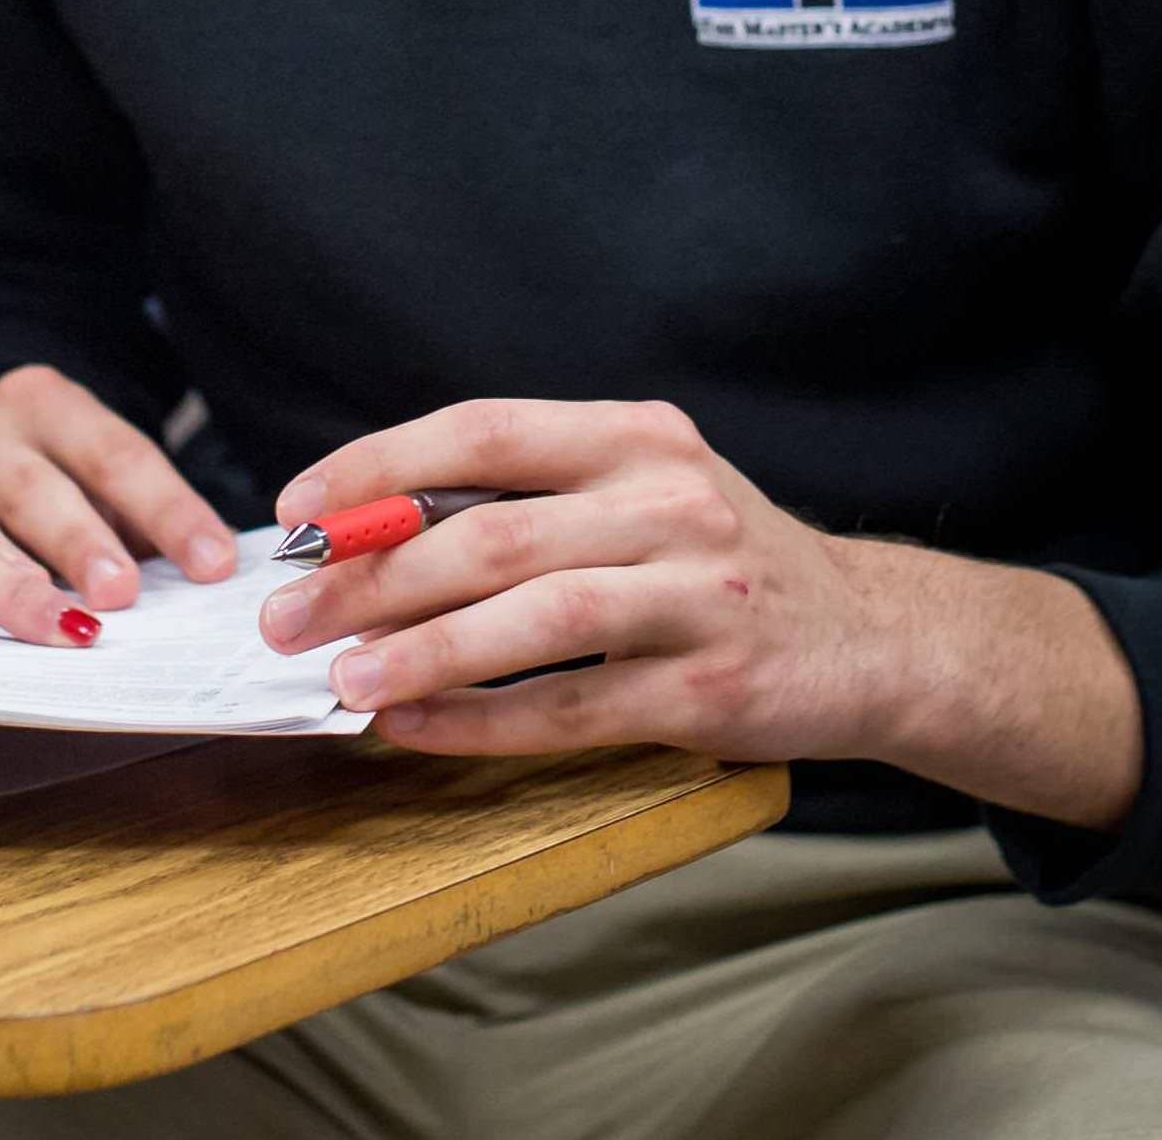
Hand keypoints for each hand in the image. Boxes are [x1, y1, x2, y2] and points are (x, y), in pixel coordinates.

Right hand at [0, 363, 237, 612]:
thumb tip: (202, 582)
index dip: (168, 509)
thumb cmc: (27, 488)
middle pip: (35, 483)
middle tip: (120, 595)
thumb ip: (126, 525)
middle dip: (80, 540)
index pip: (115, 452)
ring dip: (8, 576)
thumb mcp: (77, 483)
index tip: (212, 564)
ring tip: (48, 621)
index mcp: (44, 400)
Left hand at [260, 398, 1080, 793]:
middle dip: (371, 576)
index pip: (483, 432)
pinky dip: (483, 721)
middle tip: (287, 615)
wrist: (873, 636)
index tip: (295, 511)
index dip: (379, 468)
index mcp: (635, 436)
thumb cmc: (718, 561)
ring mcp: (696, 594)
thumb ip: (528, 497)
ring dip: (423, 651)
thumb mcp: (641, 491)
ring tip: (342, 679)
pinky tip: (414, 729)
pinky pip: (573, 706)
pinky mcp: (711, 688)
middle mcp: (668, 501)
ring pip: (532, 618)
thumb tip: (364, 530)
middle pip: (492, 532)